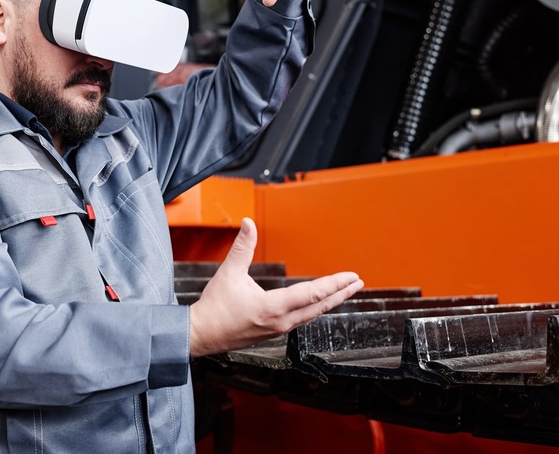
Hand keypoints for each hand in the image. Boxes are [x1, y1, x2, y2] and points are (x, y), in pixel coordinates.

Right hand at [188, 217, 361, 356]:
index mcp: (272, 307)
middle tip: (357, 283)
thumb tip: (248, 223)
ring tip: (343, 292)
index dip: (334, 284)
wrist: (201, 334)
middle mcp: (281, 321)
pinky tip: (317, 304)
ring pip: (312, 315)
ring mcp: (278, 329)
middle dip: (341, 293)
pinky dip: (315, 308)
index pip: (312, 294)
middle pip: (319, 307)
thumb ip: (242, 247)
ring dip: (330, 301)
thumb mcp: (229, 273)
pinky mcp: (273, 331)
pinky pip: (302, 319)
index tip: (351, 276)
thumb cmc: (214, 307)